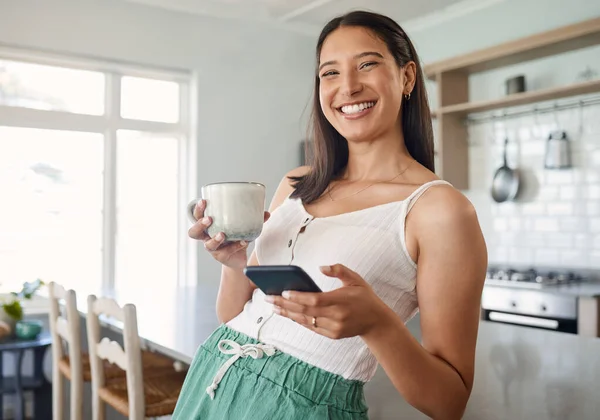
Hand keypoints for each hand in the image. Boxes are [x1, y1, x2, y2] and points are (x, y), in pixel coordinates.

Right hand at [188, 199, 269, 269]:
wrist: (237, 258)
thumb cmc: (235, 237)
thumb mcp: (241, 226)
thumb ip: (253, 219)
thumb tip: (266, 212)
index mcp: (208, 227)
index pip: (197, 217)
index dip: (198, 209)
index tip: (204, 201)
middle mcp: (207, 238)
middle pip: (194, 233)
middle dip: (200, 225)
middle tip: (209, 219)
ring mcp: (213, 249)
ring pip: (208, 245)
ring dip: (215, 239)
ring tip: (222, 234)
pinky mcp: (221, 257)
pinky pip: (227, 252)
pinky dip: (236, 246)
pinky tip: (243, 241)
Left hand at [265, 264, 389, 338]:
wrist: (377, 322)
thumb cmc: (365, 297)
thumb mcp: (356, 279)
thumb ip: (339, 270)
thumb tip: (321, 267)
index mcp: (340, 301)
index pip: (315, 300)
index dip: (298, 297)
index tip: (283, 292)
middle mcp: (336, 316)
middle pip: (305, 311)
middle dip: (285, 305)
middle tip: (269, 298)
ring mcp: (334, 328)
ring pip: (306, 321)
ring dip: (288, 314)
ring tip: (273, 307)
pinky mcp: (332, 335)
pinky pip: (312, 327)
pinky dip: (299, 320)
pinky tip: (288, 314)